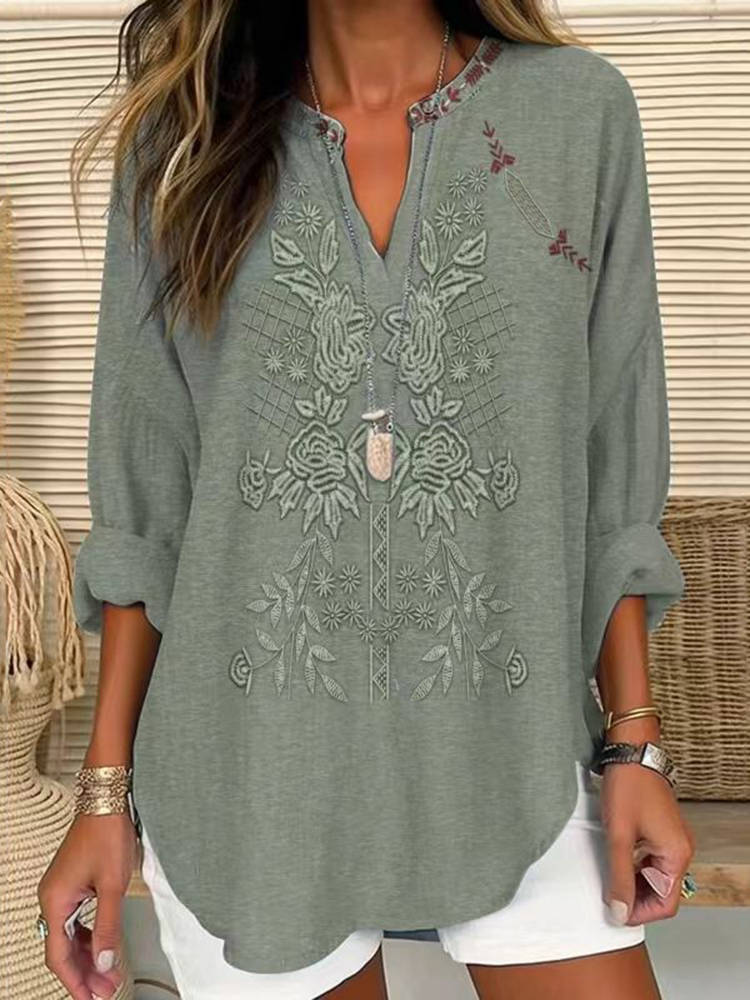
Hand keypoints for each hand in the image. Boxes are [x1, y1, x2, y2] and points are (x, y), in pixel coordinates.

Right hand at [37, 811, 138, 998]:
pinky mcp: (71, 883)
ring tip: (108, 975)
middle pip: (63, 949)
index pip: (59, 956)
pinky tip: (101, 947)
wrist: (107, 801)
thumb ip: (108, 927)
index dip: (76, 982)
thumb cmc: (106, 833)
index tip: (92, 998)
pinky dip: (88, 937)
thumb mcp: (112, 885)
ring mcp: (60, 890)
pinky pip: (74, 921)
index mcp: (56, 901)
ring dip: (88, 957)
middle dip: (85, 973)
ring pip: (69, 936)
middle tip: (106, 991)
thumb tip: (106, 962)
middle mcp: (52, 898)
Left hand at [599, 760, 694, 925]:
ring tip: (609, 879)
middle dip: (636, 899)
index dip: (639, 913)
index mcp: (676, 855)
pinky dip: (636, 867)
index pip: (666, 904)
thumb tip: (619, 911)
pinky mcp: (662, 831)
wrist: (631, 752)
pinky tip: (616, 861)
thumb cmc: (628, 787)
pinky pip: (652, 861)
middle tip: (608, 897)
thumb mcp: (619, 837)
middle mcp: (680, 850)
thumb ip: (619, 877)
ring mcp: (672, 840)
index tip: (614, 912)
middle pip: (662, 893)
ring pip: (656, 877)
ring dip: (634, 883)